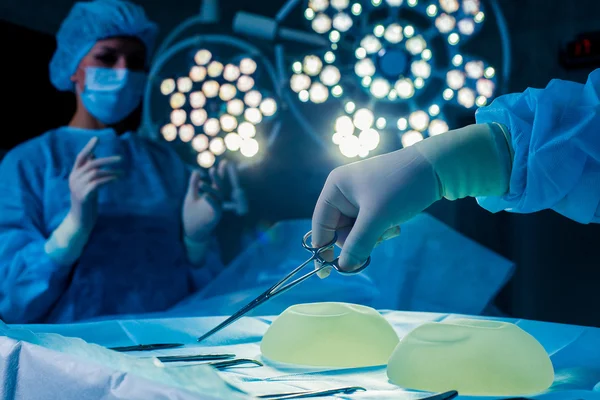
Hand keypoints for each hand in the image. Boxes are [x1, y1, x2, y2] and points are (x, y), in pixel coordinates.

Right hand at [68, 137, 121, 230]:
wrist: (80, 220)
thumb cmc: (86, 201)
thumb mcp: (88, 183)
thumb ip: (89, 170)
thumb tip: (94, 154)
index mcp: (74, 175)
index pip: (80, 157)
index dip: (88, 147)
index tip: (96, 138)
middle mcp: (74, 179)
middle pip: (91, 163)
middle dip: (107, 160)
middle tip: (121, 159)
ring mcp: (77, 187)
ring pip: (95, 173)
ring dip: (111, 172)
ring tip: (122, 174)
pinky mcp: (84, 196)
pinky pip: (97, 183)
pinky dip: (108, 179)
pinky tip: (117, 179)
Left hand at [183, 161, 227, 240]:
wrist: (191, 230)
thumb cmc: (191, 214)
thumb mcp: (190, 196)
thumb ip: (193, 184)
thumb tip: (197, 171)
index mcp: (211, 195)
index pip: (217, 182)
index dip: (221, 172)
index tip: (225, 162)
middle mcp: (217, 200)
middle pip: (219, 187)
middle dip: (217, 178)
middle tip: (213, 169)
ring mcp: (217, 208)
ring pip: (217, 197)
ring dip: (210, 189)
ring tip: (201, 184)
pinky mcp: (215, 217)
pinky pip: (216, 207)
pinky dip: (211, 201)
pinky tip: (205, 195)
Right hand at [311, 145, 440, 276]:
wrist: (436, 168)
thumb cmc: (401, 187)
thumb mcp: (377, 219)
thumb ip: (357, 244)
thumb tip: (344, 267)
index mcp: (336, 188)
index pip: (320, 224)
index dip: (322, 248)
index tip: (326, 274)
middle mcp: (344, 191)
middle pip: (339, 230)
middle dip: (358, 240)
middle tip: (377, 239)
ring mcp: (361, 196)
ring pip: (357, 231)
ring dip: (374, 236)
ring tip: (391, 227)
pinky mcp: (377, 202)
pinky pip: (370, 226)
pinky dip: (382, 230)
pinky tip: (396, 224)